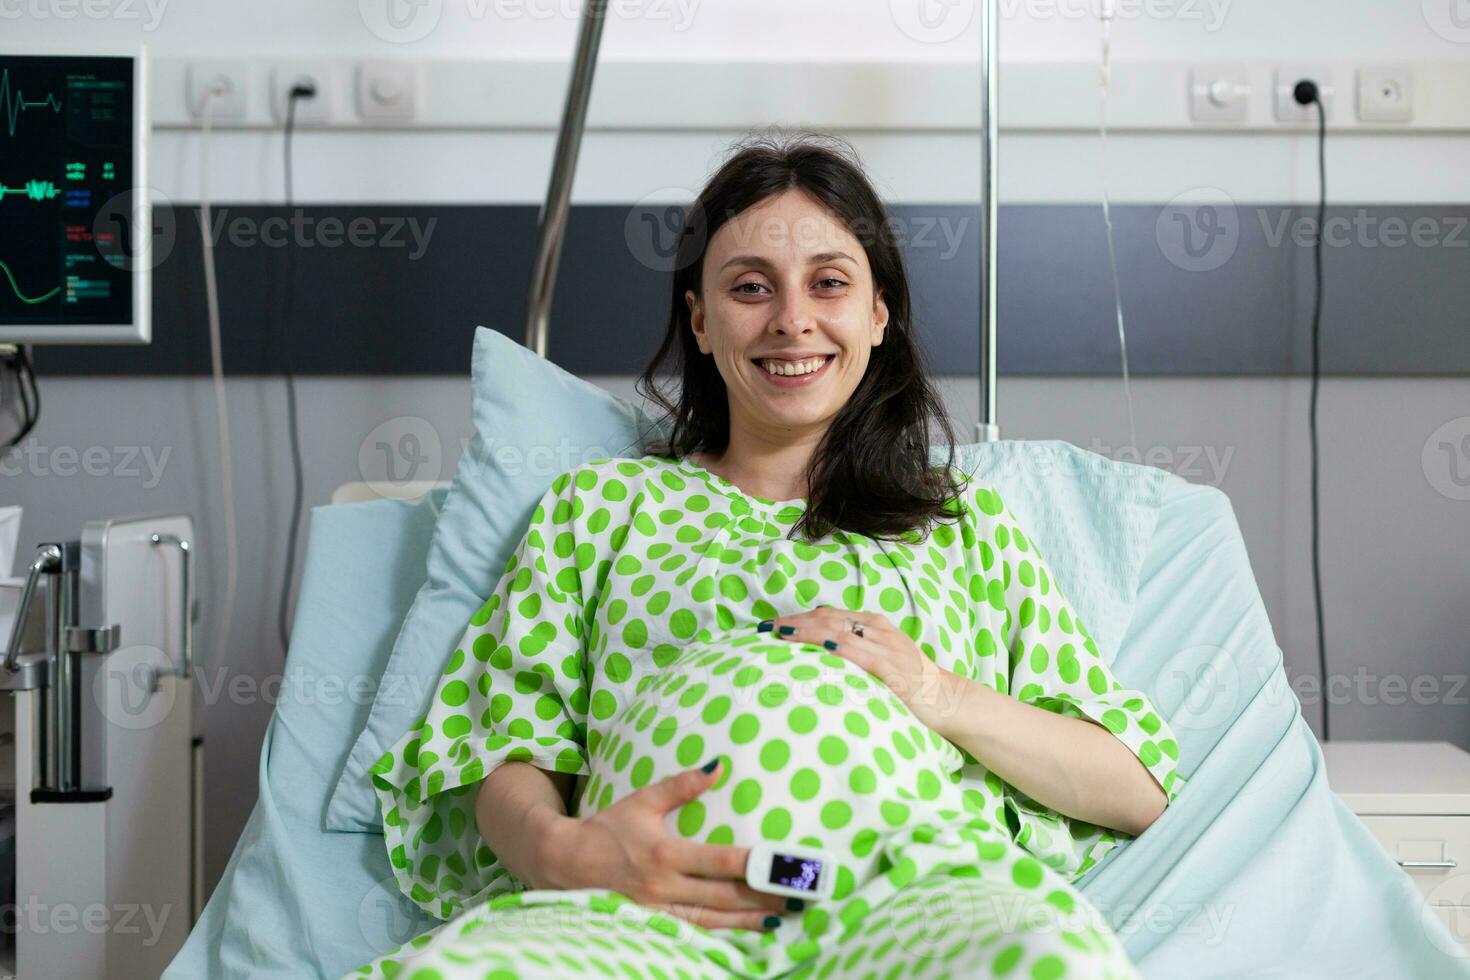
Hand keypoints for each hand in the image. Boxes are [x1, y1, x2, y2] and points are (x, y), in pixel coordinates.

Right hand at [536, 761, 793, 930]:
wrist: (562, 864)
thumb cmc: (606, 828)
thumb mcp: (641, 801)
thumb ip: (681, 785)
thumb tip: (718, 765)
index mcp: (664, 854)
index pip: (719, 862)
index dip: (753, 865)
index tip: (781, 865)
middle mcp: (663, 887)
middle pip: (723, 896)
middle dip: (762, 896)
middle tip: (797, 895)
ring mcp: (657, 911)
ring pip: (713, 920)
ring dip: (749, 921)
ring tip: (781, 917)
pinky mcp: (652, 925)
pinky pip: (693, 932)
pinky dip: (721, 934)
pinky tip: (744, 932)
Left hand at [762, 607, 966, 738]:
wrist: (948, 700)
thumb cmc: (911, 685)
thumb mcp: (880, 660)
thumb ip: (855, 653)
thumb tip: (819, 652)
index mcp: (874, 624)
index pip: (828, 614)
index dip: (798, 617)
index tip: (771, 624)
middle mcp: (879, 630)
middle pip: (828, 618)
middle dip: (794, 621)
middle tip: (765, 627)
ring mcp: (887, 647)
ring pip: (839, 631)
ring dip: (807, 631)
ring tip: (780, 633)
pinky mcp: (893, 668)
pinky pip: (861, 655)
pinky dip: (839, 649)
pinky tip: (820, 648)